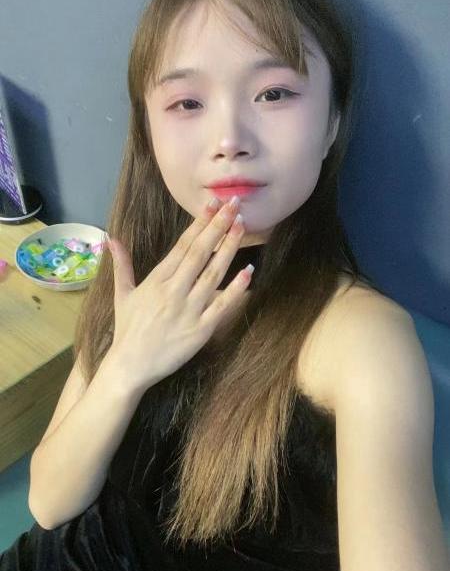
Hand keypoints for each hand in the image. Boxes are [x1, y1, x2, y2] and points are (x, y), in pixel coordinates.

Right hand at [107, 196, 251, 395]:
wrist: (130, 366)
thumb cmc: (127, 330)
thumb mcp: (121, 295)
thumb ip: (121, 265)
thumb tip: (111, 239)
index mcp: (156, 280)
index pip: (182, 245)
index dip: (199, 223)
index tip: (213, 204)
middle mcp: (173, 291)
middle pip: (200, 253)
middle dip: (218, 226)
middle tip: (234, 204)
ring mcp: (188, 310)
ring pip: (213, 274)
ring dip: (229, 249)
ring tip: (242, 226)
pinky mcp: (200, 330)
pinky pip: (222, 306)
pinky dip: (236, 289)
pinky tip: (248, 271)